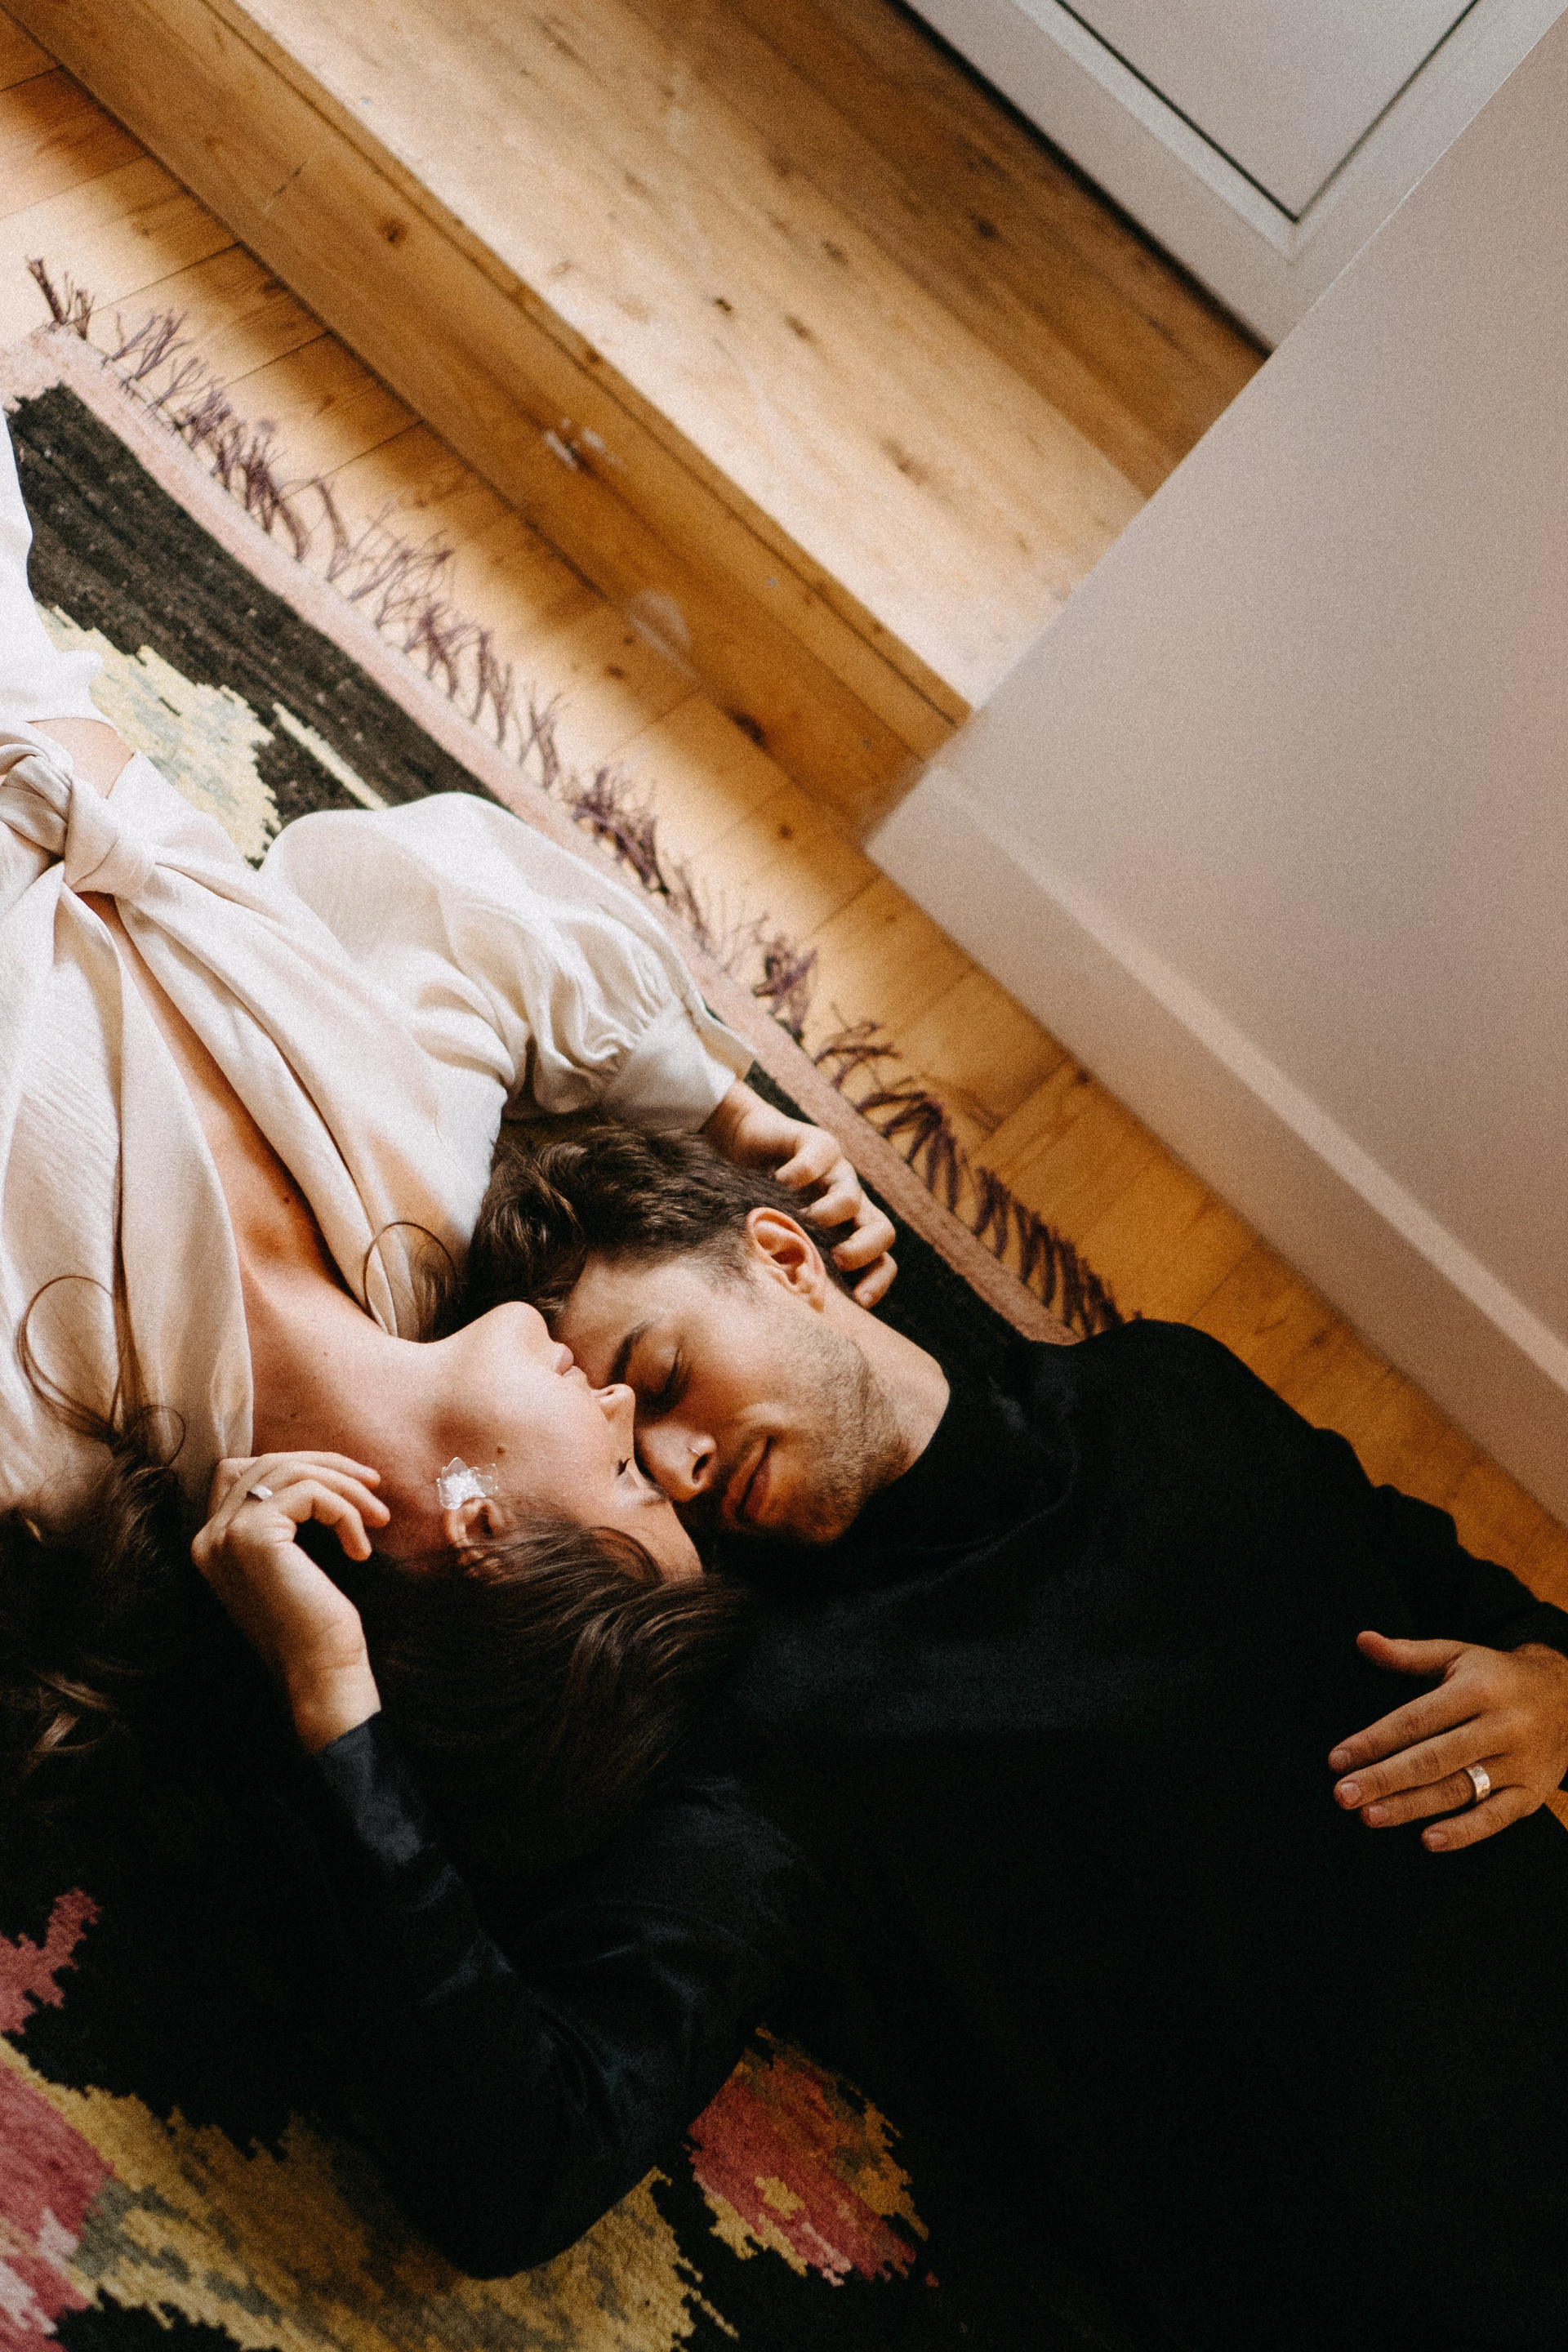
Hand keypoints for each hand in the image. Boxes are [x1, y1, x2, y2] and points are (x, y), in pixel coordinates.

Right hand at [192, 1452, 389, 1752]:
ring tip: (379, 1519)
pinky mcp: (253, 1536)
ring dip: (346, 1488)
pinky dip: (346, 1511)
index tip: (350, 1480)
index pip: (245, 1471)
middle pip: (269, 1463)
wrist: (318, 1674)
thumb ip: (288, 1519)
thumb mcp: (295, 1562)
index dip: (299, 1464)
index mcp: (214, 1543)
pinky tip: (360, 1550)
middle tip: (375, 1484)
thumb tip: (323, 1470)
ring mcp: (226, 1535)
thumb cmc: (317, 1626)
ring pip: (292, 1471)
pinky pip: (310, 1493)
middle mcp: (209, 1536)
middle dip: (328, 1466)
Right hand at [703, 1079, 896, 1305]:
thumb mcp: (776, 1238)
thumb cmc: (760, 1201)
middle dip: (864, 1250)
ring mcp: (837, 1172)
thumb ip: (788, 1265)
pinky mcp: (817, 1143)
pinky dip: (801, 1174)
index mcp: (847, 1231)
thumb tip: (785, 1306)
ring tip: (804, 1220)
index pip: (882, 1261)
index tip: (859, 1301)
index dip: (877, 1281)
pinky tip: (778, 1183)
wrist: (748, 1143)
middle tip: (836, 1260)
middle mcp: (850, 1204)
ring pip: (852, 1197)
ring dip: (831, 1214)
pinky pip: (820, 1158)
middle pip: (884, 1230)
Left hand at [1328, 1630, 1567, 1850]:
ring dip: (1412, 1807)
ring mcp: (1519, 1763)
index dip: (1375, 1740)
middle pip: (1433, 1758)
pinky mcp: (1533, 1793)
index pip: (1417, 1719)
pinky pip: (1496, 1818)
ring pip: (1459, 1790)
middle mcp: (1501, 1727)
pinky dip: (1464, 1832)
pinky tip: (1428, 1840)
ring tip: (1370, 1816)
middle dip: (1384, 1779)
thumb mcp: (1459, 1654)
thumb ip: (1409, 1654)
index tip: (1337, 1759)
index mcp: (1477, 1690)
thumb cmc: (1498, 1677)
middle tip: (1342, 1795)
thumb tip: (1362, 1639)